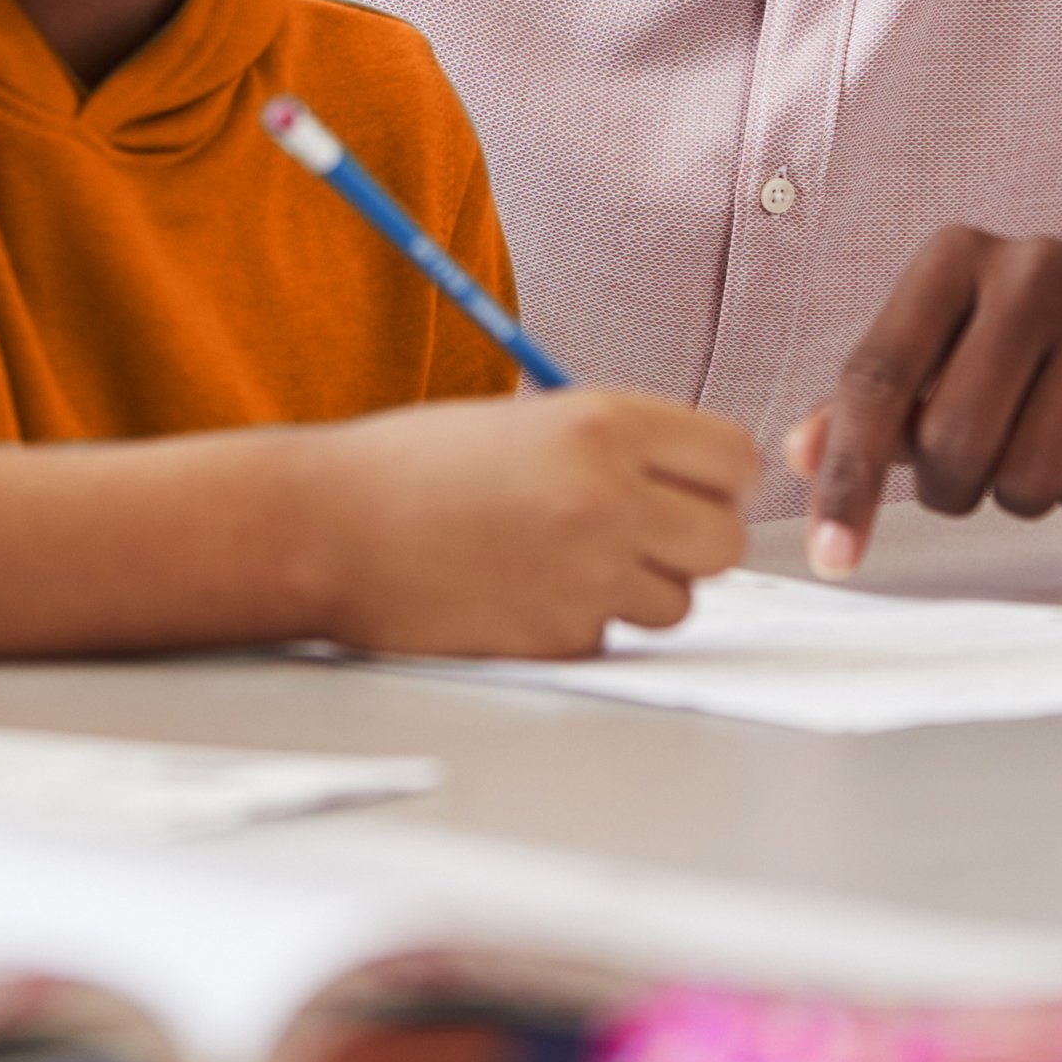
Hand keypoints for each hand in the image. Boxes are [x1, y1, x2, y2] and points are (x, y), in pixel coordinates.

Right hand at [295, 389, 756, 659]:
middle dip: (692, 545)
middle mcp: (609, 496)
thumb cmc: (413, 468)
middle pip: (726, 541)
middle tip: (643, 538)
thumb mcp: (530, 422)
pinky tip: (522, 596)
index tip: (693, 491)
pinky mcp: (558, 637)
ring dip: (639, 592)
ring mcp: (587, 573)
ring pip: (679, 602)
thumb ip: (616, 447)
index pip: (734, 459)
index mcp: (604, 424)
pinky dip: (581, 626)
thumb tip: (695, 483)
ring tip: (567, 563)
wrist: (327, 526)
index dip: (719, 482)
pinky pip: (611, 639)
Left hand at [788, 228, 1061, 578]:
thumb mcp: (935, 356)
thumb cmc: (1022, 351)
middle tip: (972, 471)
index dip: (848, 476)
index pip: (877, 378)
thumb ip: (865, 406)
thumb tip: (800, 452)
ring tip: (1039, 449)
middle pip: (951, 438)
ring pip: (1030, 475)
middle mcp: (1033, 268)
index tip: (835, 552)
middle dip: (953, 485)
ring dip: (1023, 495)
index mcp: (954, 258)